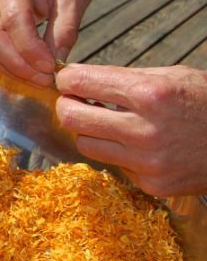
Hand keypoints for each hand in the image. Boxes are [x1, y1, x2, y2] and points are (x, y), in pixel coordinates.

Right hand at [0, 0, 99, 85]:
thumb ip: (65, 30)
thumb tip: (54, 64)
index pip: (13, 18)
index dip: (29, 49)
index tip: (49, 69)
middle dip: (14, 62)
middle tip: (40, 79)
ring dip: (5, 64)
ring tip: (33, 76)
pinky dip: (0, 57)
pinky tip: (22, 66)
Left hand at [56, 63, 206, 195]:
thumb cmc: (206, 102)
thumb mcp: (172, 76)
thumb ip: (123, 78)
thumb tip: (77, 78)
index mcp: (149, 94)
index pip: (78, 82)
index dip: (68, 79)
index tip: (69, 80)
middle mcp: (144, 129)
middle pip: (70, 116)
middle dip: (69, 105)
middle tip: (79, 101)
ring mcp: (147, 161)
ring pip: (85, 144)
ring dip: (89, 131)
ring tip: (108, 122)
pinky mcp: (152, 183)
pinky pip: (114, 165)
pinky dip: (118, 153)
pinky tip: (137, 144)